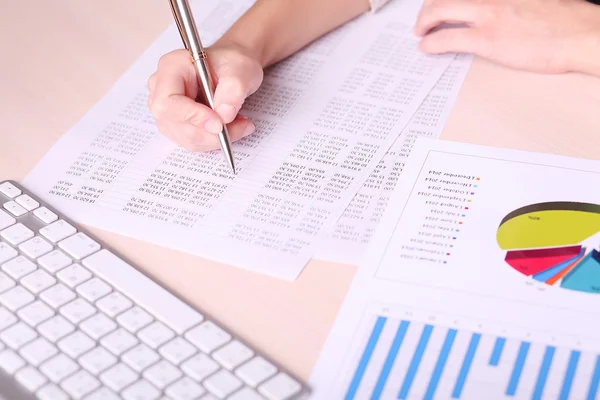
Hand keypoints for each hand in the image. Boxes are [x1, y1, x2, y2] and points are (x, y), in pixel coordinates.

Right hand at [148, 42, 262, 151]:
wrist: (233, 69)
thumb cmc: (232, 63)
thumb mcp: (240, 68)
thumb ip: (233, 90)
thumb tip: (224, 115)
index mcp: (171, 67)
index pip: (167, 102)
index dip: (192, 116)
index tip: (219, 124)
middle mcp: (162, 89)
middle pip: (176, 124)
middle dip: (211, 132)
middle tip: (241, 126)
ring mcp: (168, 109)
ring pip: (187, 137)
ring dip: (216, 138)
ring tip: (240, 124)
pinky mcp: (177, 124)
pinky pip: (194, 141)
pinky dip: (215, 140)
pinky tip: (230, 127)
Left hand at [414, 0, 599, 74]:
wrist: (579, 35)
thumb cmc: (563, 21)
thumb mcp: (532, 2)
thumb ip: (509, 4)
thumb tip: (498, 13)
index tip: (439, 5)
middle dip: (428, 8)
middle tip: (424, 20)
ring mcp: (487, 15)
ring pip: (439, 11)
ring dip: (424, 22)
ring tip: (421, 32)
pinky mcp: (487, 39)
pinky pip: (447, 39)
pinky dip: (431, 43)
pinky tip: (426, 47)